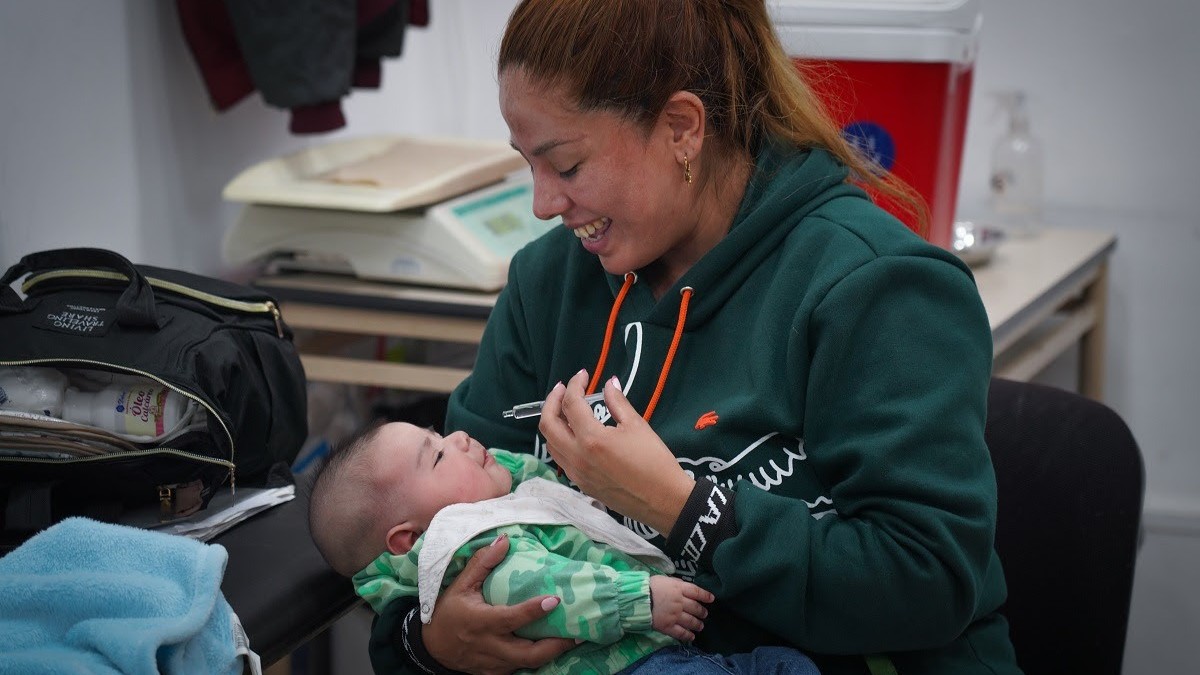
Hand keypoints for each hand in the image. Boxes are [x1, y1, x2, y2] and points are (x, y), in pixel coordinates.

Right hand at [423, 534, 575, 674]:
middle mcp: (490, 646)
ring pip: (528, 664)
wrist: (432, 647)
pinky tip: (552, 647)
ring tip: (573, 638)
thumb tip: (505, 539)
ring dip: (551, 653)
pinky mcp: (496, 673)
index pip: (511, 619)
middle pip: (528, 654)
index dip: (533, 610)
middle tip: (578, 631)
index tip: (556, 600)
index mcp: (481, 622)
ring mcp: (494, 664)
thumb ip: (482, 562)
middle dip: (556, 646)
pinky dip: (538, 659)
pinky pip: (521, 669)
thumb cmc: (448, 612)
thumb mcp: (461, 585)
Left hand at [539, 369, 694, 533]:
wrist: (663, 500)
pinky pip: (560, 458)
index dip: (575, 385)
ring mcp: (576, 473)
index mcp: (591, 439)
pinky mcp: (580, 484)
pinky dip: (560, 441)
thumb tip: (609, 383)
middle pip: (548, 424)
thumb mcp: (638, 426)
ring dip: (552, 422)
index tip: (583, 375)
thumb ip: (618, 402)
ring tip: (565, 409)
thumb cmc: (654, 461)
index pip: (571, 404)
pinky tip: (574, 434)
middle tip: (564, 388)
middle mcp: (577, 456)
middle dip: (552, 401)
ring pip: (550, 443)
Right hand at [649, 575, 714, 642]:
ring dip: (698, 624)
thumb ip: (675, 584)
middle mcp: (680, 602)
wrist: (637, 599)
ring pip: (691, 621)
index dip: (705, 595)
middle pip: (695, 608)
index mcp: (679, 589)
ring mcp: (675, 615)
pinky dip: (688, 636)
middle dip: (702, 612)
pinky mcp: (668, 627)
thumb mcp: (664, 579)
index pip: (696, 592)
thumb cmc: (648, 586)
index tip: (711, 599)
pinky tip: (691, 637)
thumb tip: (683, 587)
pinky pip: (681, 633)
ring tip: (701, 626)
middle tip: (705, 614)